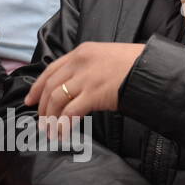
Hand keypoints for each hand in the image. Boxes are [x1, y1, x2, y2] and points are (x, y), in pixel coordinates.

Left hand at [25, 42, 144, 126]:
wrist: (154, 68)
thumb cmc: (138, 63)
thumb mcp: (110, 56)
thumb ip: (91, 66)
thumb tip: (79, 85)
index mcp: (83, 52)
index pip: (51, 70)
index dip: (37, 87)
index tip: (31, 100)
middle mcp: (80, 63)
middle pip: (50, 86)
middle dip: (42, 107)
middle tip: (42, 121)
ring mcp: (85, 78)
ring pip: (55, 100)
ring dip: (51, 118)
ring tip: (52, 131)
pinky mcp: (93, 94)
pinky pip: (69, 112)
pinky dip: (63, 125)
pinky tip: (63, 133)